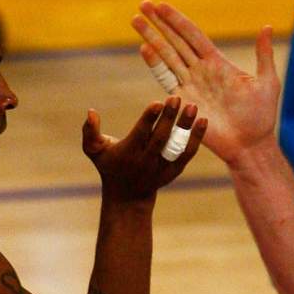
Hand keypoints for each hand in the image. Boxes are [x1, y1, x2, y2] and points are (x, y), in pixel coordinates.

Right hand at [81, 96, 206, 202]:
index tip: (158, 103)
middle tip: (177, 98)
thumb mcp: (95, 151)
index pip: (140, 134)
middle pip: (160, 138)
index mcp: (128, 152)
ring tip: (193, 107)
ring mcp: (162, 166)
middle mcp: (146, 160)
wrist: (127, 196)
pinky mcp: (174, 170)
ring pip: (177, 146)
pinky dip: (196, 139)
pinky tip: (202, 121)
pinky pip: (187, 154)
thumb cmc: (109, 166)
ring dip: (186, 127)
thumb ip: (90, 132)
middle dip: (169, 118)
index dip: (149, 119)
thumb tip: (91, 111)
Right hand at [131, 1, 279, 163]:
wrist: (249, 145)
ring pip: (166, 56)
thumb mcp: (268, 83)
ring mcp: (190, 85)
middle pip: (175, 41)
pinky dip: (155, 64)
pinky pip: (166, 79)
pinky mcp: (183, 102)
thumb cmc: (261, 117)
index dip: (177, 20)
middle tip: (142, 4)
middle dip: (158, 23)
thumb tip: (266, 26)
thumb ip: (264, 55)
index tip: (161, 5)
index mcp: (217, 62)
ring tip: (135, 21)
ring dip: (151, 38)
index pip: (193, 35)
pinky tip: (145, 49)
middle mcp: (200, 71)